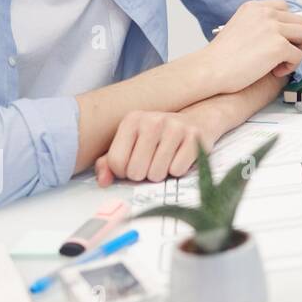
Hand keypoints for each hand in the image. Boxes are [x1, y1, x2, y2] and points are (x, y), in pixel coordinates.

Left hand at [95, 107, 226, 185]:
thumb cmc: (159, 136)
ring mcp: (175, 127)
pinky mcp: (195, 137)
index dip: (123, 172)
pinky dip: (178, 170)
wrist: (198, 120)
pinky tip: (179, 157)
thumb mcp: (132, 143)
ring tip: (165, 161)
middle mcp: (153, 120)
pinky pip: (177, 171)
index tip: (133, 165)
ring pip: (157, 174)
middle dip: (143, 175)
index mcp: (133, 120)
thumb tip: (103, 182)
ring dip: (160, 174)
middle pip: (135, 171)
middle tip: (150, 164)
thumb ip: (110, 162)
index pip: (116, 162)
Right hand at [203, 0, 301, 93]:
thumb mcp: (239, 28)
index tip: (286, 38)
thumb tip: (281, 33)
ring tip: (281, 63)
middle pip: (299, 21)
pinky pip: (298, 56)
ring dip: (298, 51)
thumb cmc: (220, 57)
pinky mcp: (279, 46)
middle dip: (296, 40)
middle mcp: (266, 13)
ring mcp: (273, 28)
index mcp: (255, 7)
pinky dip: (291, 67)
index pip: (284, 8)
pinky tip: (275, 72)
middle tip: (284, 55)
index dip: (288, 25)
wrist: (209, 69)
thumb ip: (259, 26)